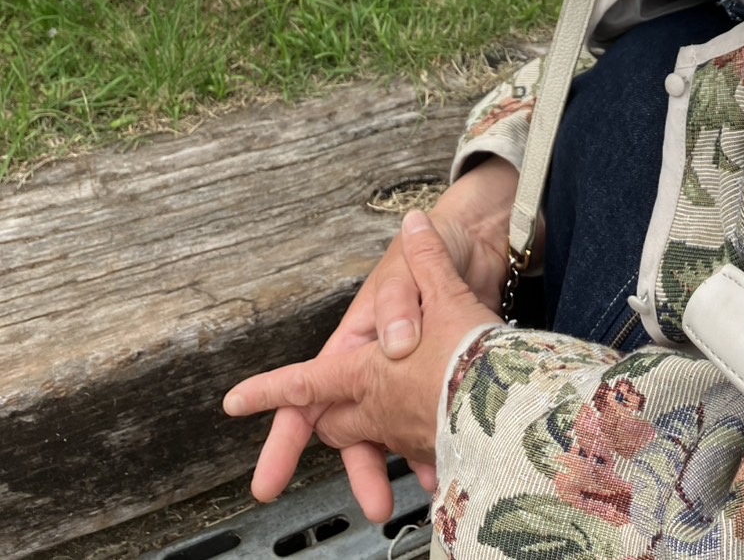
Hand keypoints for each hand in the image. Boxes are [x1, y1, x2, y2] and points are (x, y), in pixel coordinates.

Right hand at [224, 212, 501, 517]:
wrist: (484, 241)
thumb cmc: (438, 242)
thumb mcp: (410, 266)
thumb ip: (397, 305)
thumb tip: (397, 343)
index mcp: (356, 338)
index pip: (310, 386)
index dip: (278, 417)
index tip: (259, 456)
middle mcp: (376, 363)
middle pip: (350, 425)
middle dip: (356, 467)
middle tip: (368, 503)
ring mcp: (407, 376)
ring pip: (390, 432)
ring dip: (397, 464)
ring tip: (415, 490)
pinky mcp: (441, 380)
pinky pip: (427, 423)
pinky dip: (434, 446)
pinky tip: (447, 462)